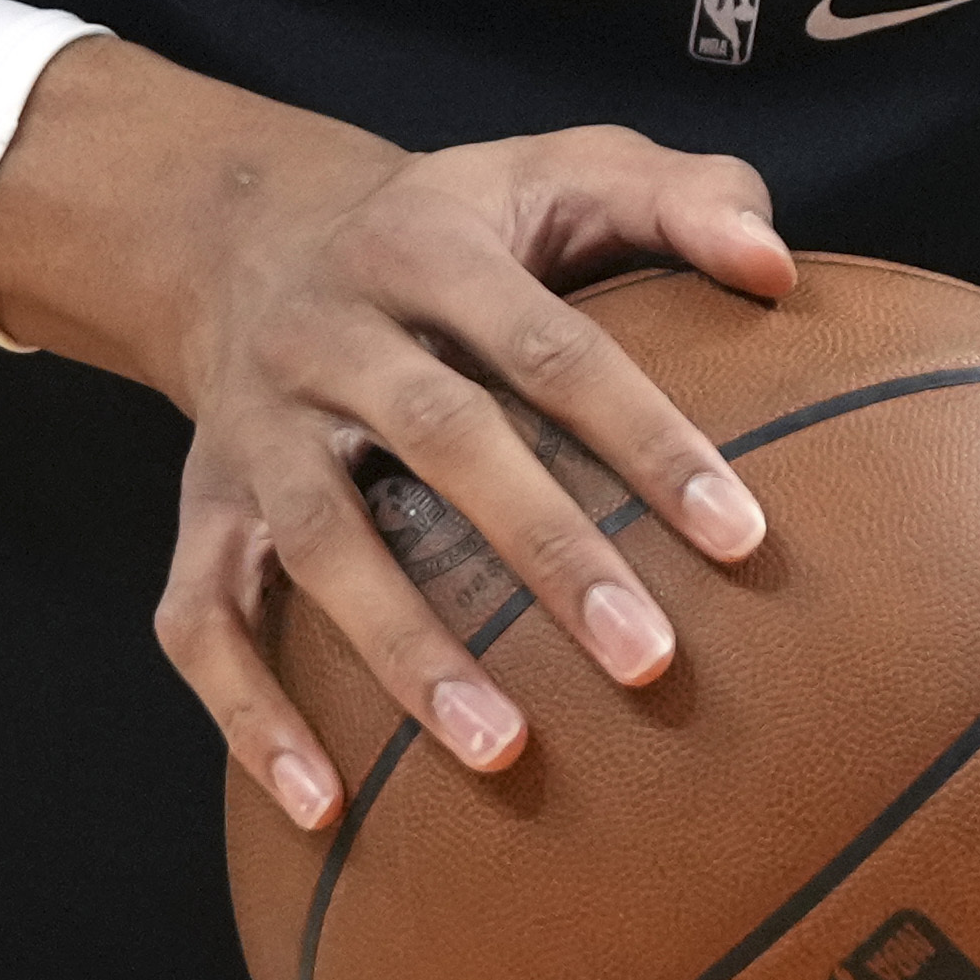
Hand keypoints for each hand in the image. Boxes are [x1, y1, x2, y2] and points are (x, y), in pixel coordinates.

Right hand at [0, 46, 788, 825]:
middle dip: (547, 552)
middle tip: (651, 665)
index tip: (741, 537)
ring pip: (322, 542)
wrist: (236, 232)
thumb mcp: (558, 169)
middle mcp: (328, 332)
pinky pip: (200, 622)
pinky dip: (250, 719)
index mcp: (426, 244)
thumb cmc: (452, 221)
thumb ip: (682, 198)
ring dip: (406, 650)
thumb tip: (780, 270)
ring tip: (502, 753)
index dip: (646, 435)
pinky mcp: (200, 510)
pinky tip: (326, 810)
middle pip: (442, 442)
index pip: (551, 346)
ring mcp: (254, 429)